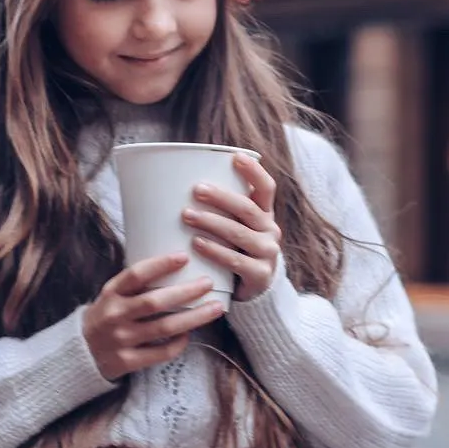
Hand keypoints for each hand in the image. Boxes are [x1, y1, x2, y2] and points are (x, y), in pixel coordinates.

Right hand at [83, 253, 225, 382]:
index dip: (160, 265)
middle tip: (207, 283)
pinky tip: (189, 334)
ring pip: (164, 328)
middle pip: (154, 302)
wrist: (81, 352)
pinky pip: (161, 352)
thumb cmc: (106, 317)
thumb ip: (135, 285)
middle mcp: (114, 315)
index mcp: (110, 294)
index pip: (135, 275)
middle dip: (186, 292)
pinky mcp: (126, 361)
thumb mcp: (112, 295)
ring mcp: (120, 340)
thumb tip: (177, 263)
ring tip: (215, 308)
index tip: (184, 256)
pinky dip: (179, 343)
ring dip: (194, 317)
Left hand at [182, 154, 280, 301]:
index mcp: (265, 215)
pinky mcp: (260, 275)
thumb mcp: (235, 228)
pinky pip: (235, 261)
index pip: (266, 188)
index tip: (235, 157)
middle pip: (247, 209)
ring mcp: (268, 253)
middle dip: (221, 197)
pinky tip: (196, 244)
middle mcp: (270, 231)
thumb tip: (178, 184)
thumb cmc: (235, 251)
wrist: (251, 290)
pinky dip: (214, 251)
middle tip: (196, 190)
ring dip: (212, 222)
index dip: (253, 172)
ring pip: (239, 233)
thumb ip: (221, 210)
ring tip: (187, 216)